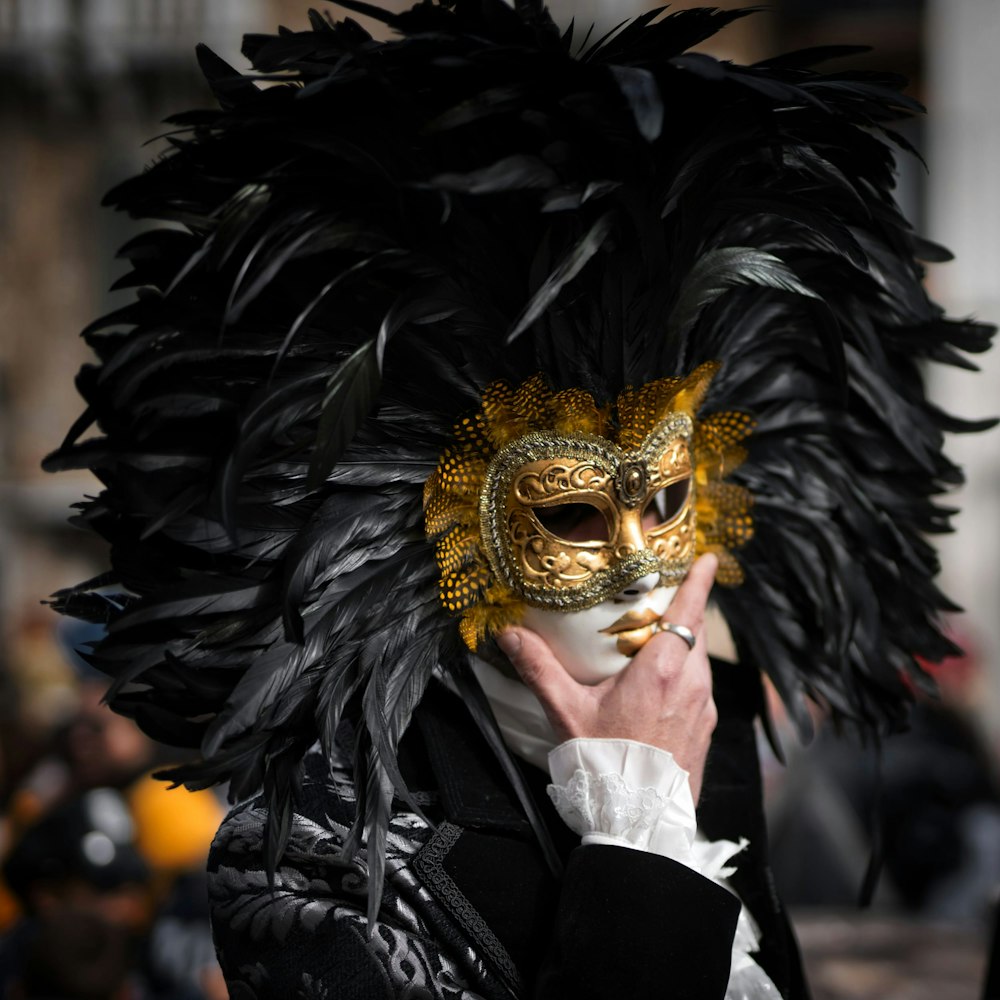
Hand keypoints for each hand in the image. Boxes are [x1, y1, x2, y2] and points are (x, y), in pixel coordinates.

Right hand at [497, 554, 718, 801]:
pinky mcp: (705, 730)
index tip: (709, 558)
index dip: (700, 581)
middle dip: (685, 609)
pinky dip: (686, 673)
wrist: (640, 825)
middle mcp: (692, 684)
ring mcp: (703, 709)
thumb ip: (539, 669)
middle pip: (695, 632)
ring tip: (657, 637)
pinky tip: (660, 684)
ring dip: (684, 643)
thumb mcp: (566, 713)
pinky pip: (700, 687)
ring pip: (699, 661)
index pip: (689, 612)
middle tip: (665, 593)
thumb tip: (509, 634)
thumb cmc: (605, 766)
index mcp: (662, 671)